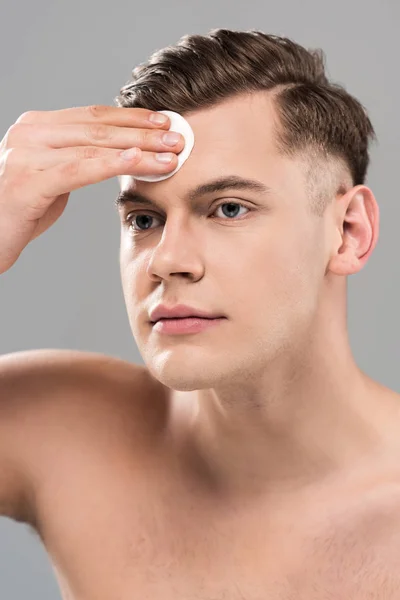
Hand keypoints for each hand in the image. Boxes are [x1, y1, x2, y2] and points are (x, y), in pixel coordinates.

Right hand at [0, 105, 183, 273]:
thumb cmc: (21, 211)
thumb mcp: (52, 178)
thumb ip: (78, 161)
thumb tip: (117, 156)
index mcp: (38, 127)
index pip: (93, 116)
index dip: (132, 118)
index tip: (164, 121)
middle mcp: (30, 133)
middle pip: (98, 127)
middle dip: (144, 131)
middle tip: (179, 136)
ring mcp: (27, 154)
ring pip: (95, 145)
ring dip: (139, 148)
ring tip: (171, 154)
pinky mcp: (28, 180)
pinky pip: (80, 169)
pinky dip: (113, 164)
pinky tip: (139, 162)